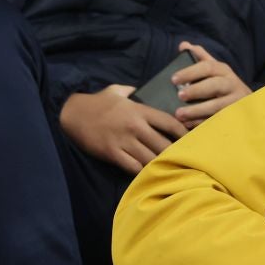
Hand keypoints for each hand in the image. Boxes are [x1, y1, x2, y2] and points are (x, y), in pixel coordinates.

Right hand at [59, 84, 187, 173]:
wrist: (71, 113)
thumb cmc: (97, 102)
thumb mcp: (118, 90)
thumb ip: (135, 90)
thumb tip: (146, 89)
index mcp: (139, 110)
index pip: (170, 123)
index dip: (185, 133)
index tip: (194, 138)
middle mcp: (135, 127)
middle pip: (164, 144)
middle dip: (177, 153)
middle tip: (187, 160)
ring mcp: (124, 141)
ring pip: (151, 158)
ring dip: (162, 164)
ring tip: (173, 170)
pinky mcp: (112, 154)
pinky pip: (134, 167)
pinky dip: (144, 172)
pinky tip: (152, 174)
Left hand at [173, 41, 251, 126]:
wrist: (249, 104)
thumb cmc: (224, 85)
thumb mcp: (216, 70)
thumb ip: (200, 58)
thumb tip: (184, 45)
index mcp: (224, 71)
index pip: (208, 67)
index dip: (191, 72)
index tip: (174, 79)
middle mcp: (232, 84)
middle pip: (215, 85)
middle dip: (196, 90)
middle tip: (179, 96)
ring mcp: (236, 102)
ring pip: (217, 105)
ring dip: (197, 110)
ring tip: (179, 115)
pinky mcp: (236, 116)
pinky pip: (219, 120)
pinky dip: (203, 123)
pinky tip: (188, 125)